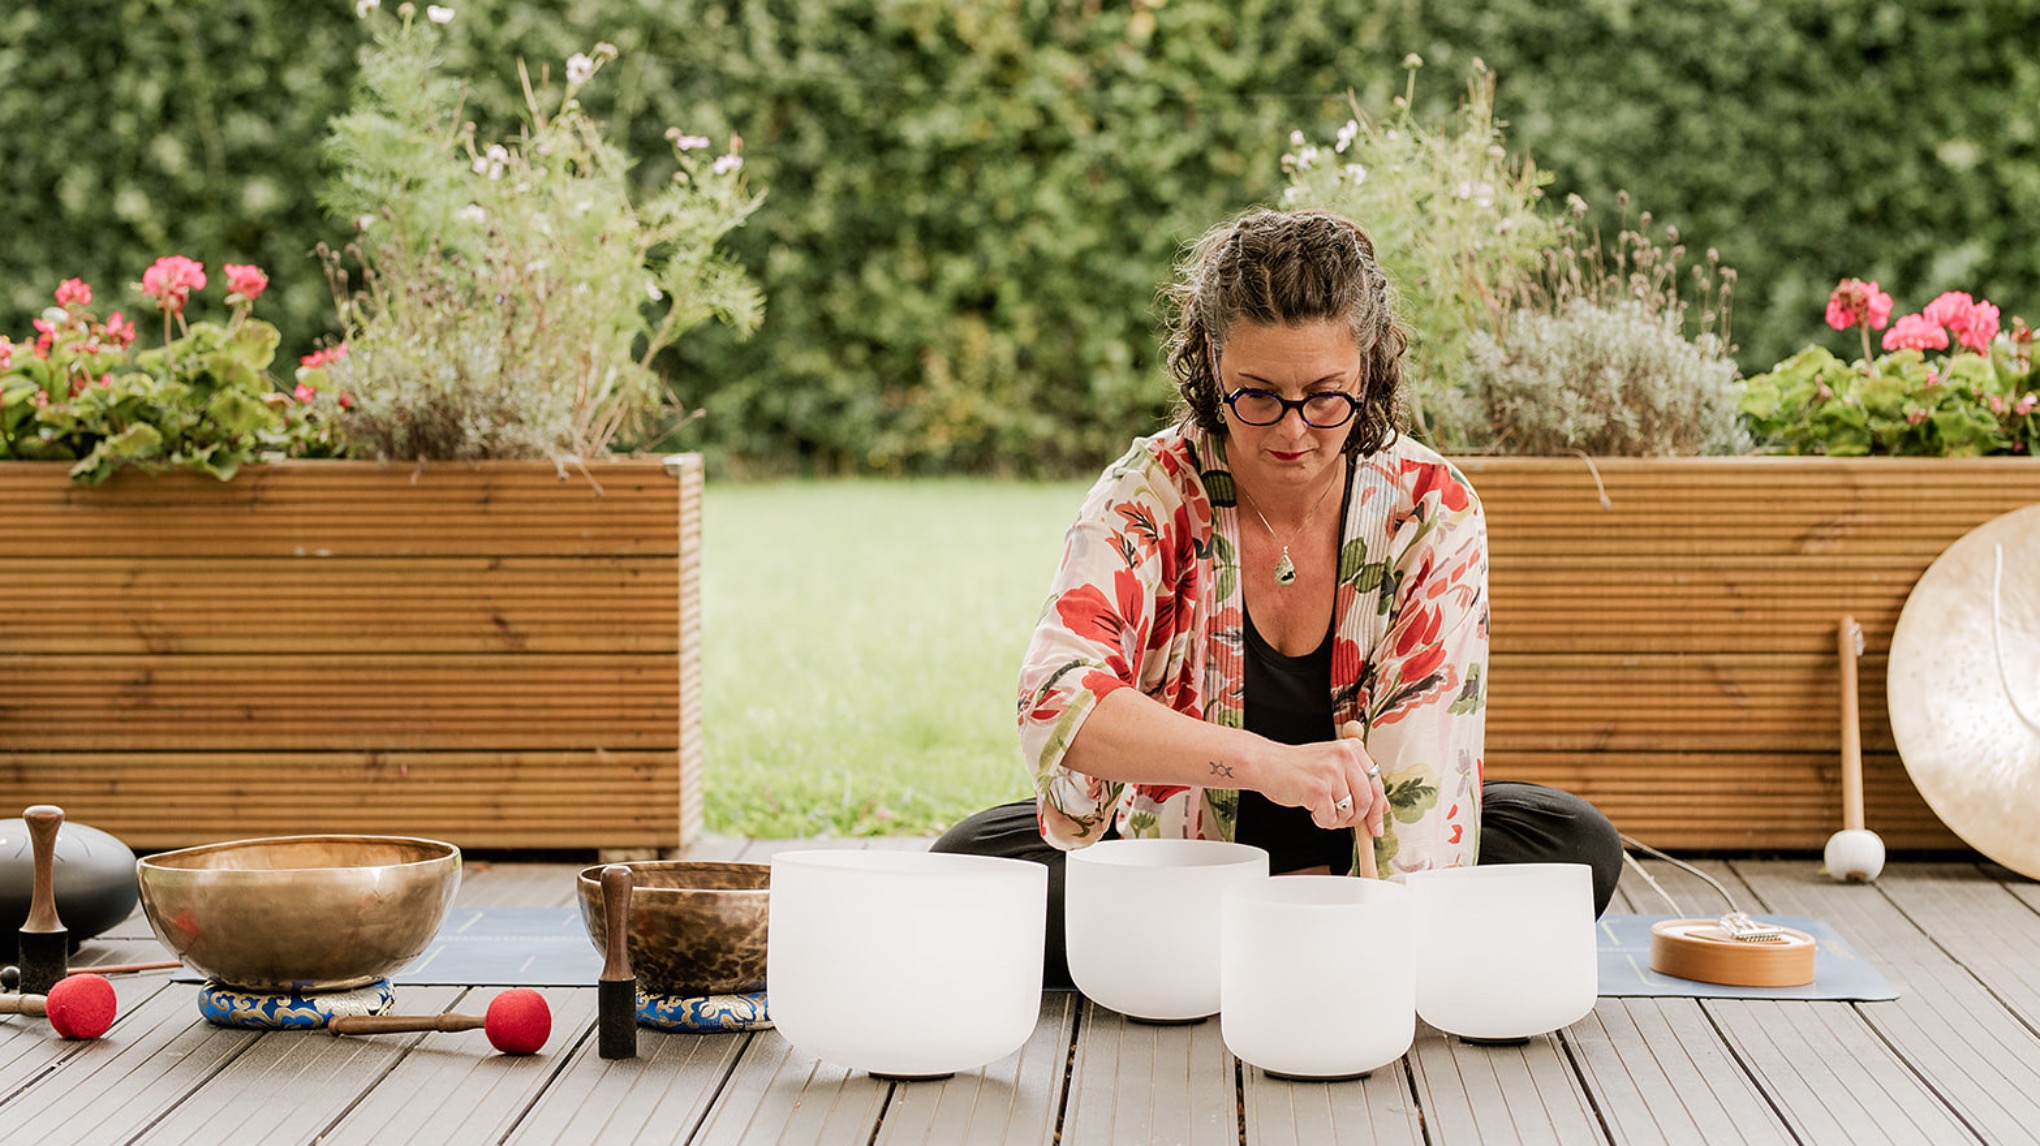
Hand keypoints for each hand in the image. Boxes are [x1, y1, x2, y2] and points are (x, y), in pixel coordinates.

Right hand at [1257, 722, 1387, 837]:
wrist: (1267, 764)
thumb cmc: (1298, 767)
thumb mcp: (1333, 766)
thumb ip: (1358, 781)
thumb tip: (1382, 806)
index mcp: (1352, 749)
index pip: (1376, 784)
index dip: (1377, 809)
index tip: (1376, 826)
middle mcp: (1344, 757)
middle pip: (1367, 800)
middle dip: (1357, 819)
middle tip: (1344, 822)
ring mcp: (1331, 772)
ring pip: (1349, 812)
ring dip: (1337, 820)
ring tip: (1323, 811)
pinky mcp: (1318, 788)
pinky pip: (1331, 817)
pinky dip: (1323, 820)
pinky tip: (1313, 812)